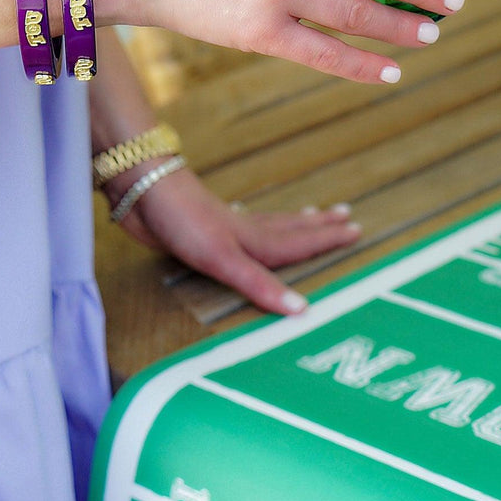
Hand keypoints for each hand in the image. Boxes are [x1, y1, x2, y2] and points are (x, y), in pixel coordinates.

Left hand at [111, 164, 360, 314]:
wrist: (144, 190)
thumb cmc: (184, 222)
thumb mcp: (223, 259)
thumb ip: (259, 285)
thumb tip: (302, 310)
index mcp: (254, 240)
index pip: (299, 243)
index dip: (327, 239)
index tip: (356, 229)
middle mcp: (244, 231)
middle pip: (290, 228)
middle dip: (319, 226)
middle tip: (347, 215)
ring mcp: (223, 228)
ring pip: (268, 224)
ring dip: (293, 223)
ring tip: (311, 214)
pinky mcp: (201, 230)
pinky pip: (242, 227)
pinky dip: (255, 225)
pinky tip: (247, 222)